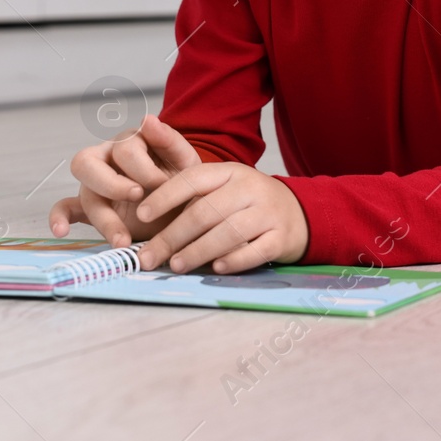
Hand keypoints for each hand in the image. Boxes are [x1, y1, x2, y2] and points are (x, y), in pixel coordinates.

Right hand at [48, 114, 202, 247]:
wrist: (183, 204)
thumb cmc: (181, 179)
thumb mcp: (184, 160)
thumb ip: (168, 139)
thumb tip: (147, 119)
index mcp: (129, 143)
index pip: (124, 149)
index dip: (144, 169)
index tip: (163, 185)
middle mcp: (106, 159)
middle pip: (87, 163)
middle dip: (112, 185)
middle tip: (137, 198)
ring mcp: (95, 183)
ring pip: (84, 193)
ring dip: (103, 219)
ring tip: (123, 241)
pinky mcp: (89, 206)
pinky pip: (65, 207)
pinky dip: (59, 218)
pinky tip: (60, 231)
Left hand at [134, 162, 309, 274]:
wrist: (299, 213)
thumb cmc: (248, 203)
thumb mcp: (225, 187)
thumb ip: (192, 195)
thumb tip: (145, 217)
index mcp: (230, 172)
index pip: (192, 179)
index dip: (164, 196)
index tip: (141, 214)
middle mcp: (250, 188)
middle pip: (205, 211)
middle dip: (172, 236)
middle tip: (149, 256)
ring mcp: (268, 213)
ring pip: (228, 232)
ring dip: (197, 251)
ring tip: (176, 265)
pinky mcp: (281, 238)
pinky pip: (255, 251)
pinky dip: (234, 261)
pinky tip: (216, 269)